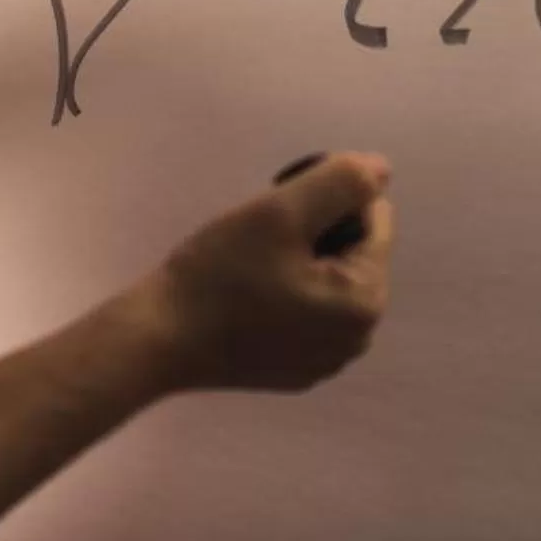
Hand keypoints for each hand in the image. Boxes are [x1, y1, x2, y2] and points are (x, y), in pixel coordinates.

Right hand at [135, 152, 393, 393]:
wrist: (159, 340)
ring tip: (252, 266)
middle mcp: (358, 339)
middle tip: (262, 238)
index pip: (372, 220)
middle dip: (316, 234)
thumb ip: (338, 183)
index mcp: (365, 302)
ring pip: (329, 281)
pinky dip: (288, 294)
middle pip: (353, 253)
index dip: (328, 200)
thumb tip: (381, 168)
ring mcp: (327, 361)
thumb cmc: (220, 274)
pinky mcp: (298, 372)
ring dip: (301, 261)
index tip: (281, 211)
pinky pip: (309, 313)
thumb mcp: (279, 212)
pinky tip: (248, 298)